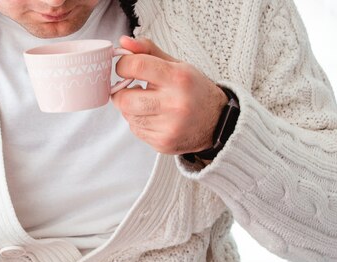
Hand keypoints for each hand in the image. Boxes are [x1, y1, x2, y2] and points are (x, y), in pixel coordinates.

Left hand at [112, 36, 227, 154]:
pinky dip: (138, 122)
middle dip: (120, 93)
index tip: (124, 67)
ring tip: (145, 102)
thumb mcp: (177, 65)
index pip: (137, 67)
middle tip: (128, 88)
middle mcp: (174, 104)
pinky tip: (153, 116)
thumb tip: (123, 43)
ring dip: (130, 108)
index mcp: (178, 78)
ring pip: (129, 116)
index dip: (123, 65)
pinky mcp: (163, 143)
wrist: (217, 122)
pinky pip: (136, 130)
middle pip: (125, 99)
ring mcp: (168, 127)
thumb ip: (149, 52)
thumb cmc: (194, 91)